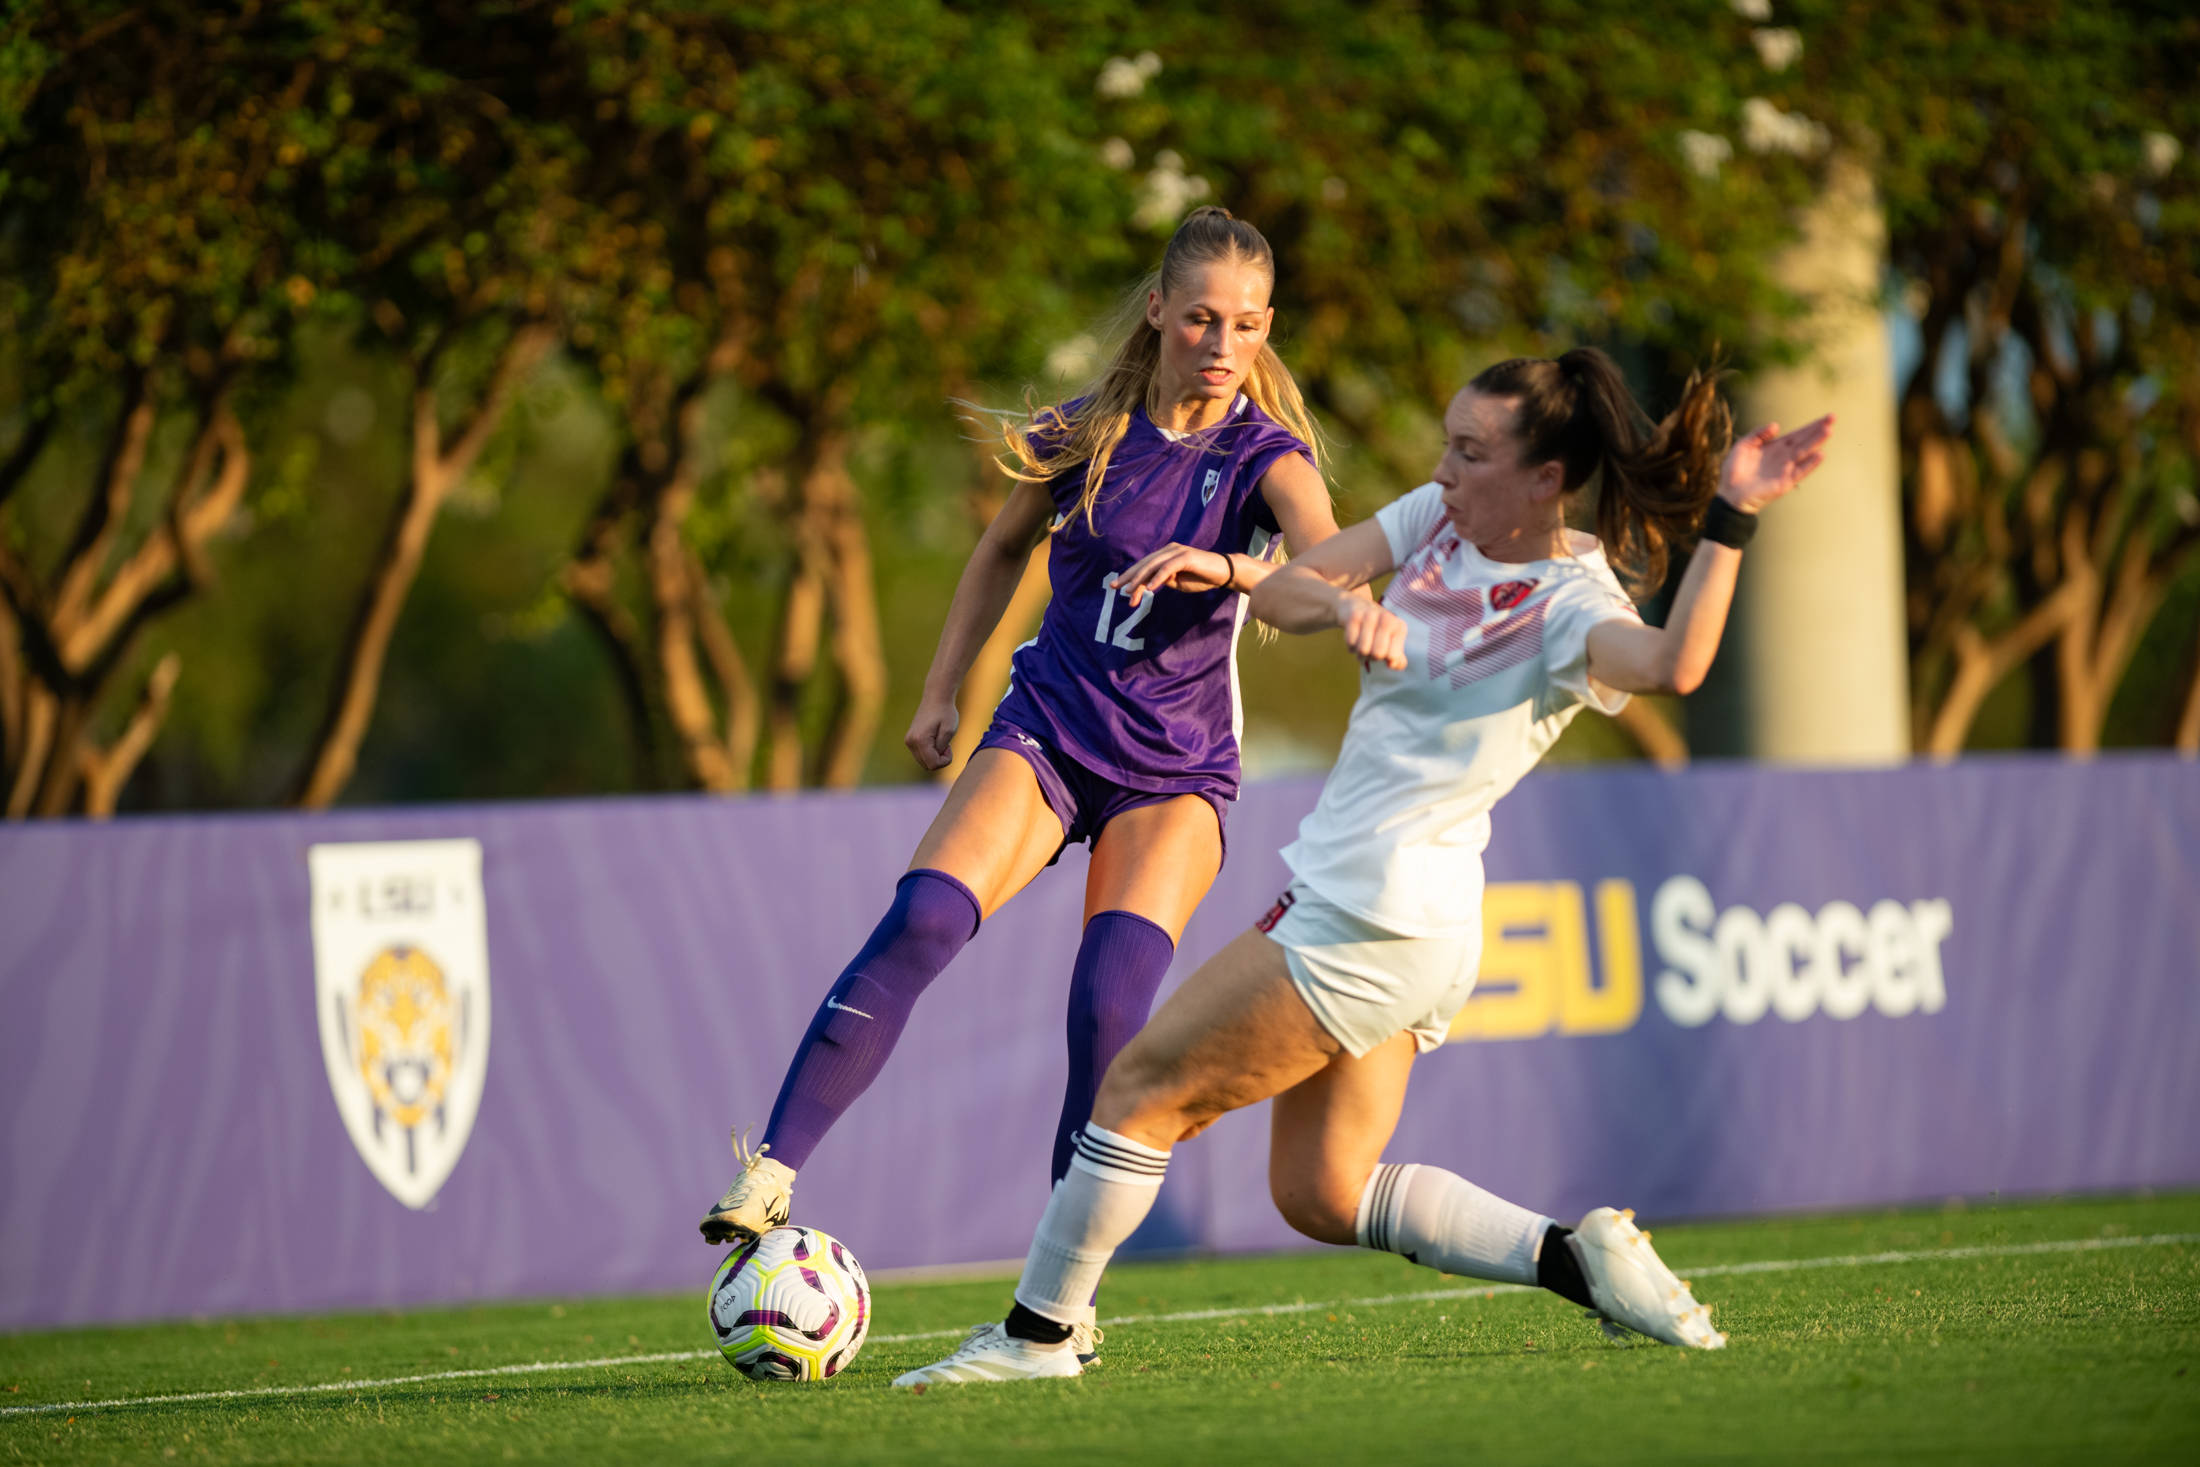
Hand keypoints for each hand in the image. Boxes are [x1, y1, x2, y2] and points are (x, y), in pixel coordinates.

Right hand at [905, 693, 958, 771]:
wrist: (936, 697)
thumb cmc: (945, 713)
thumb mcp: (949, 732)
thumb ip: (941, 749)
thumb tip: (934, 761)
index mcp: (920, 740)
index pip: (933, 764)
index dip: (945, 760)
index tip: (949, 746)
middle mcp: (910, 742)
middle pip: (927, 765)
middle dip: (939, 759)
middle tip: (946, 744)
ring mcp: (908, 741)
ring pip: (923, 761)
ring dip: (934, 756)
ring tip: (941, 741)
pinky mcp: (909, 740)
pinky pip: (921, 755)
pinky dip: (930, 752)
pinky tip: (935, 740)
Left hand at [1110, 541, 1232, 604]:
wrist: (1224, 573)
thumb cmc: (1202, 577)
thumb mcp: (1177, 582)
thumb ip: (1163, 580)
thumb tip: (1149, 584)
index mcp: (1165, 555)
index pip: (1144, 566)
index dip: (1130, 577)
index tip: (1118, 589)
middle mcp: (1169, 550)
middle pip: (1144, 563)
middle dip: (1128, 576)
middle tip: (1115, 587)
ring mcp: (1177, 552)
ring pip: (1152, 565)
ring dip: (1140, 579)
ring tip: (1130, 591)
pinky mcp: (1185, 557)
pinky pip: (1168, 568)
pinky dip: (1158, 578)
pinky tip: (1151, 589)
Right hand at [1338, 594, 1407, 669]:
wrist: (1357, 606)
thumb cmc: (1378, 630)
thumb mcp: (1392, 641)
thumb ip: (1398, 658)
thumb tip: (1392, 665)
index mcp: (1399, 626)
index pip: (1393, 656)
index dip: (1387, 660)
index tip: (1385, 654)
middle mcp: (1387, 618)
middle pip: (1378, 654)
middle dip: (1372, 658)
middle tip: (1371, 652)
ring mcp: (1370, 616)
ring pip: (1363, 650)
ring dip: (1360, 654)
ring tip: (1363, 647)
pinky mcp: (1354, 616)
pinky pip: (1350, 643)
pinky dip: (1351, 647)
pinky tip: (1355, 640)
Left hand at [1719, 414, 1834, 512]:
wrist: (1730, 492)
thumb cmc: (1735, 470)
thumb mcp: (1743, 446)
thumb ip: (1758, 434)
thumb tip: (1776, 425)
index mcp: (1777, 447)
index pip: (1798, 434)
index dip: (1812, 426)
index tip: (1828, 417)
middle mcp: (1785, 457)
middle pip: (1805, 440)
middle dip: (1819, 429)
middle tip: (1833, 418)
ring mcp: (1786, 469)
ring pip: (1804, 453)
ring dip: (1817, 442)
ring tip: (1829, 431)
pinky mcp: (1784, 482)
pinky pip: (1799, 472)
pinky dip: (1810, 464)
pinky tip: (1820, 455)